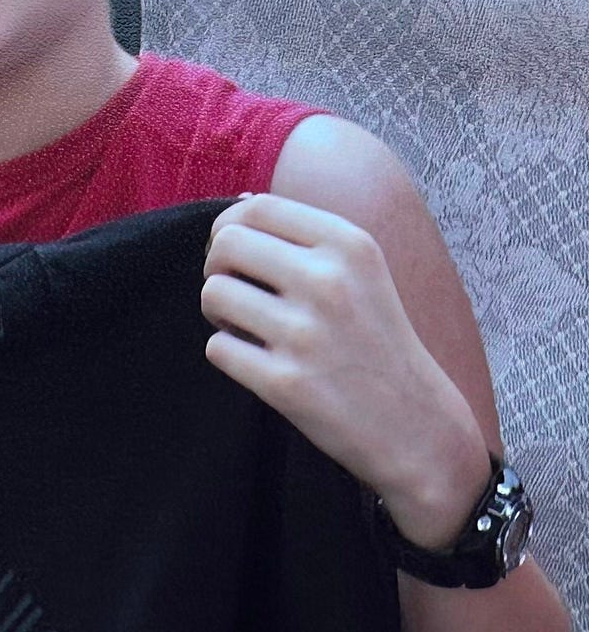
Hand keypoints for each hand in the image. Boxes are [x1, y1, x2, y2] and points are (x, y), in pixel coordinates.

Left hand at [201, 193, 486, 545]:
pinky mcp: (286, 382)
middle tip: (237, 294)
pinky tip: (259, 363)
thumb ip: (303, 238)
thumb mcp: (362, 273)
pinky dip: (229, 354)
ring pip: (213, 294)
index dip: (229, 228)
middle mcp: (329, 281)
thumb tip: (238, 205)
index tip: (237, 256)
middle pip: (226, 244)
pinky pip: (217, 347)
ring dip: (219, 313)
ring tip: (249, 329)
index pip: (256, 208)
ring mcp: (306, 333)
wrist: (418, 426)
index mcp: (349, 245)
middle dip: (217, 268)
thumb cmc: (376, 341)